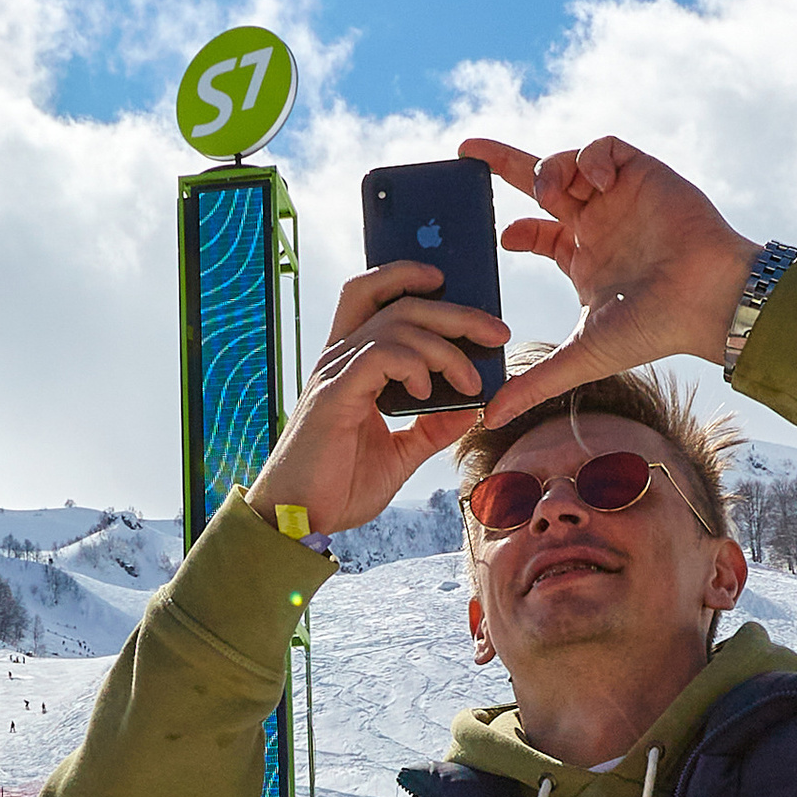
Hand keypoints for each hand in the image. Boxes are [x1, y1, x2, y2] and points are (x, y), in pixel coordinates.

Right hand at [247, 263, 506, 538]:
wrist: (299, 520)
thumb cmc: (338, 486)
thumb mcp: (400, 454)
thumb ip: (433, 428)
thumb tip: (473, 406)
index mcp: (351, 364)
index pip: (372, 295)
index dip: (406, 276)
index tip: (450, 284)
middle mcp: (340, 359)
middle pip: (399, 304)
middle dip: (456, 312)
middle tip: (496, 334)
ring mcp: (335, 373)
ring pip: (396, 325)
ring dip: (445, 348)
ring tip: (471, 383)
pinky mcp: (334, 395)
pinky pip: (380, 356)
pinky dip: (413, 365)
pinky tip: (428, 391)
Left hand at [461, 135, 750, 432]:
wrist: (708, 300)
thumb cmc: (654, 330)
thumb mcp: (582, 355)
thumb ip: (536, 382)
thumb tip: (490, 418)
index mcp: (583, 260)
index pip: (537, 232)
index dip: (515, 229)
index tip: (504, 238)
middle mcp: (598, 225)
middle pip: (541, 185)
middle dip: (503, 164)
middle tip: (467, 152)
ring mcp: (620, 198)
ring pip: (570, 162)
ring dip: (551, 169)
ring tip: (553, 191)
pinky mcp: (644, 174)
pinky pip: (606, 147)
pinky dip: (592, 156)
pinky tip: (597, 181)